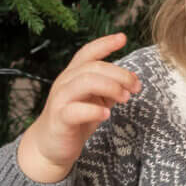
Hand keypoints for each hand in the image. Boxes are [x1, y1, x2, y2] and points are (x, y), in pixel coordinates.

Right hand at [17, 32, 139, 184]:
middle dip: (119, 74)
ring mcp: (60, 99)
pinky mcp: (59, 119)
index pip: (88, 53)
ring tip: (125, 98)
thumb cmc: (74, 121)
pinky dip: (93, 110)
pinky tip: (106, 115)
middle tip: (135, 87)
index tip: (122, 38)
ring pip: (85, 82)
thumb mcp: (95, 101)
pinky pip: (75, 110)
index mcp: (73, 75)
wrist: (50, 147)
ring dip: (110, 87)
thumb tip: (132, 79)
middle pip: (93, 67)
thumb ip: (110, 89)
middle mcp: (65, 82)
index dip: (104, 43)